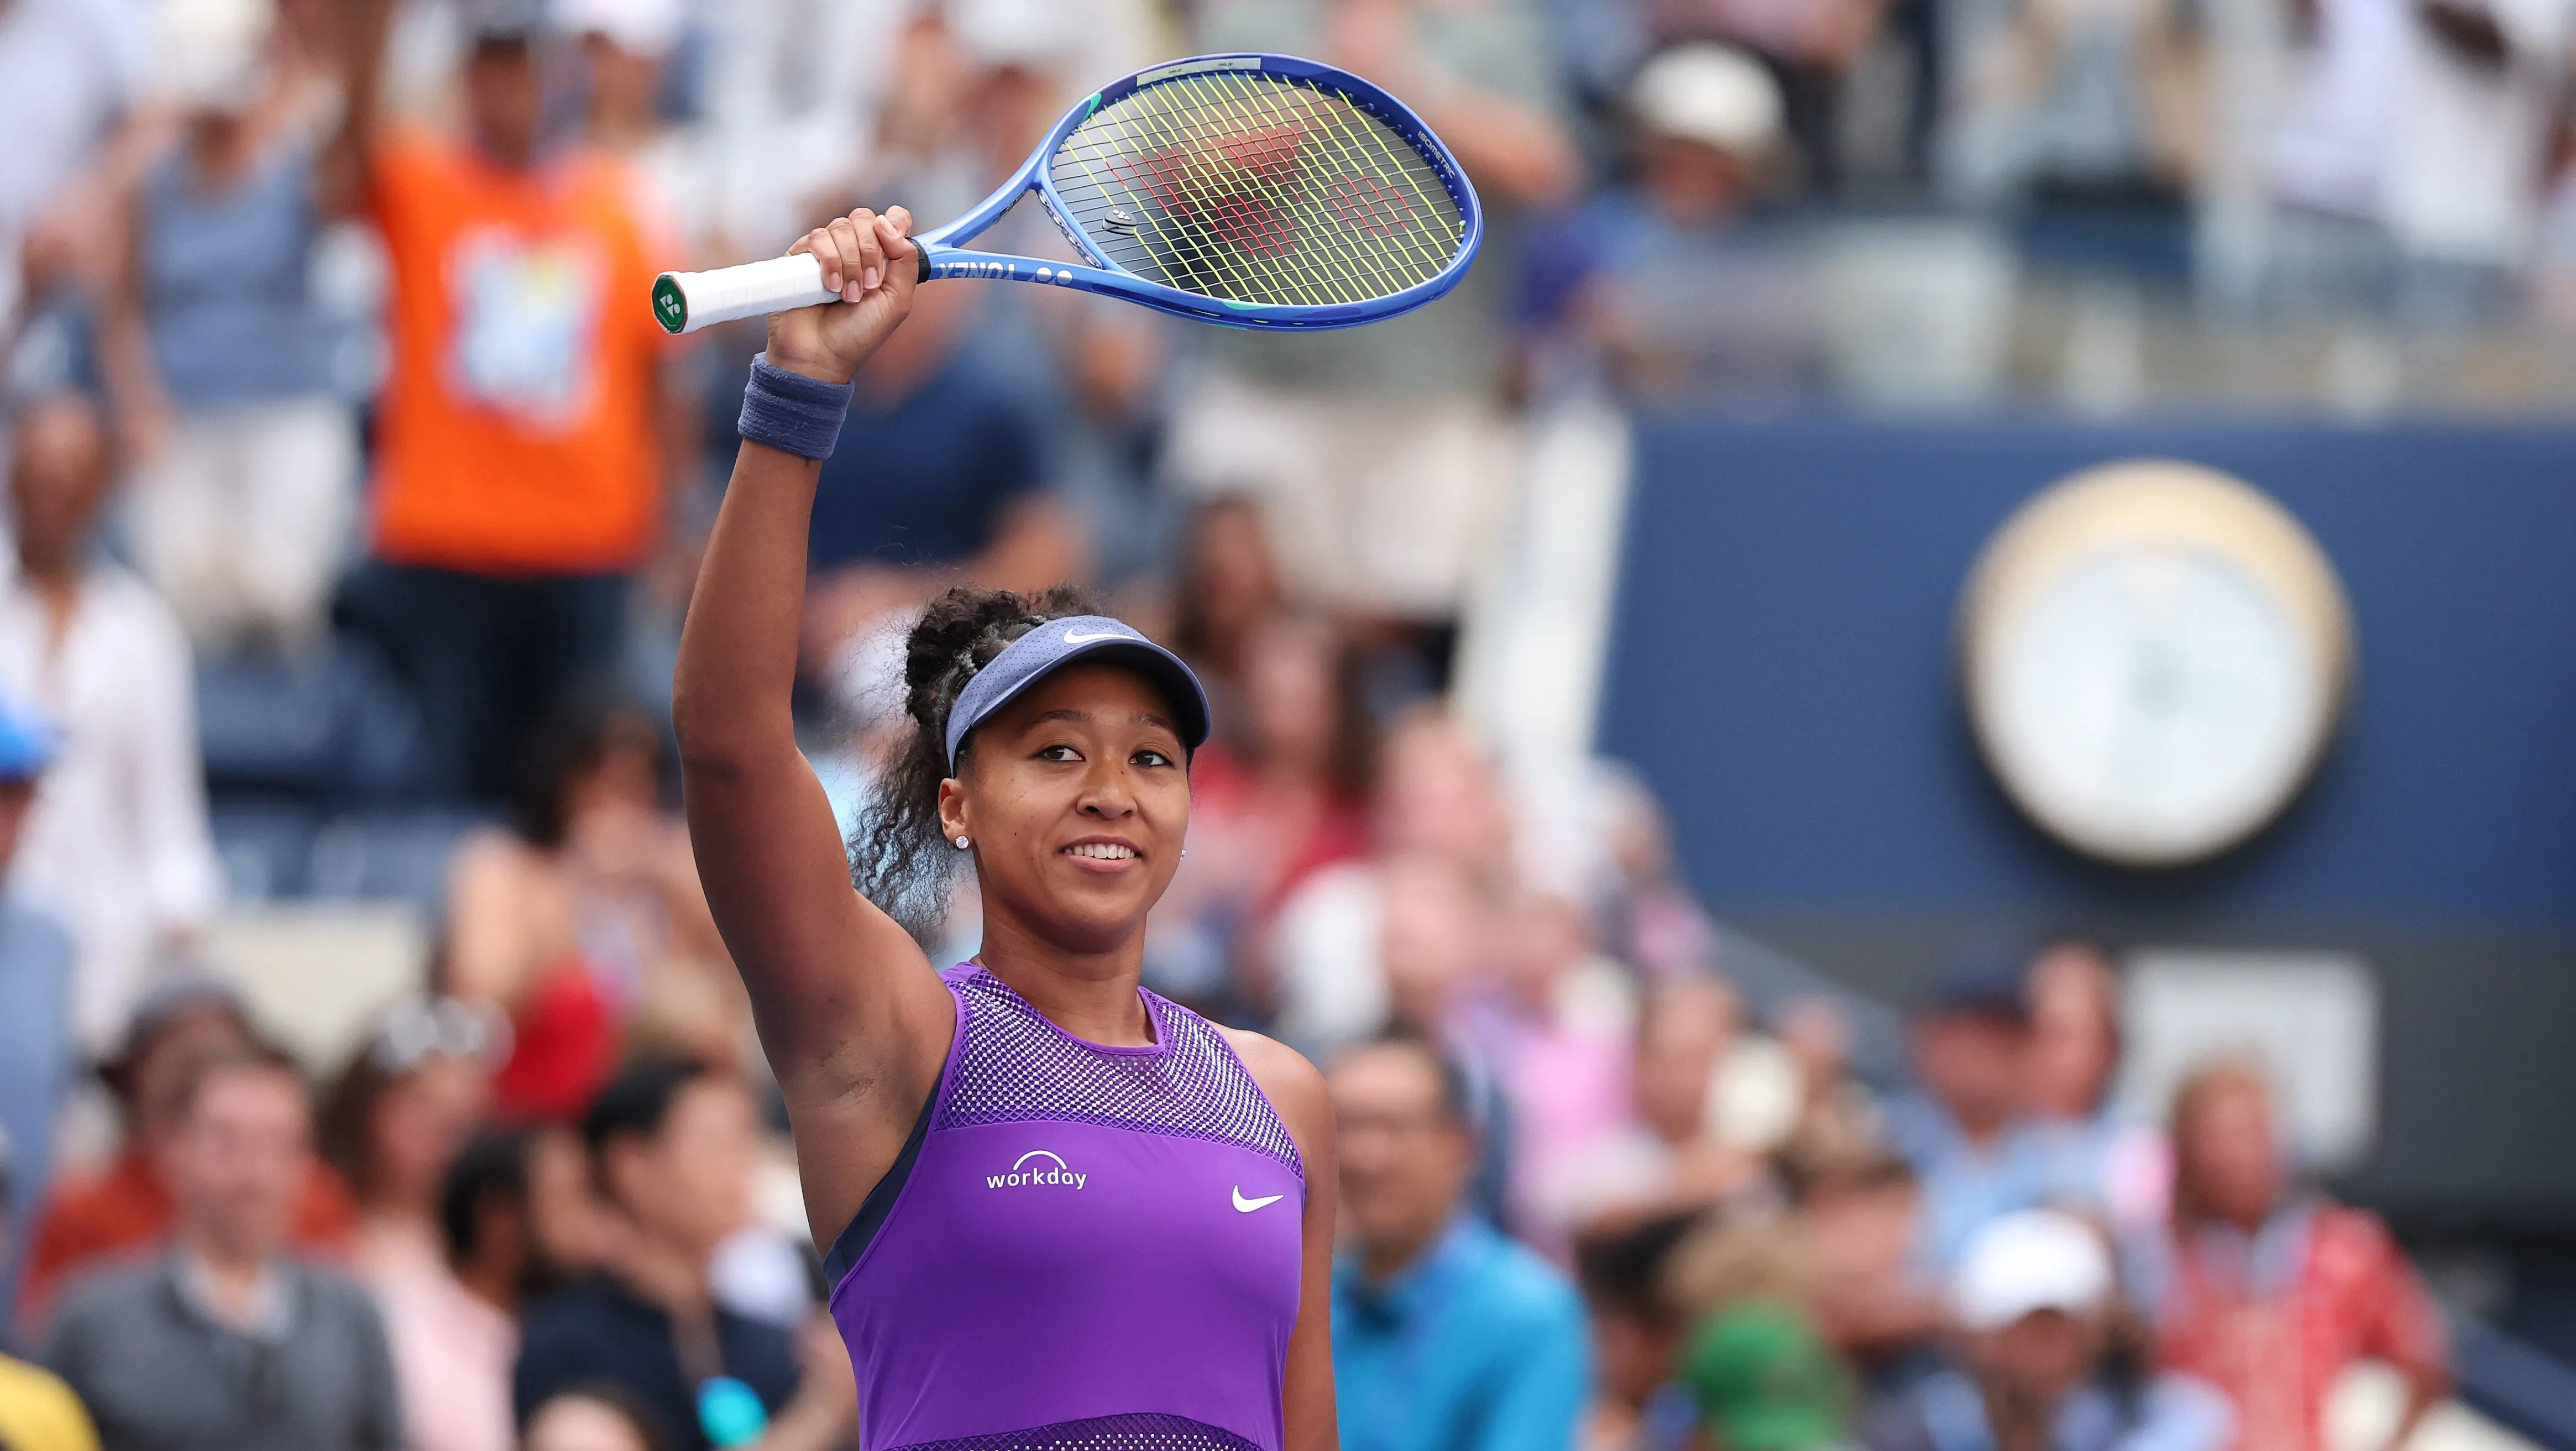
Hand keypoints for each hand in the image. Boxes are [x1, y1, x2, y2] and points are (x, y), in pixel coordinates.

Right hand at [768, 207, 917, 384]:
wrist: (822, 354)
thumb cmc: (859, 333)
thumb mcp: (898, 300)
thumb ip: (905, 260)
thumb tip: (890, 223)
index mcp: (881, 257)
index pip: (892, 219)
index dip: (895, 223)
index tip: (893, 243)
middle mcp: (854, 249)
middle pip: (865, 219)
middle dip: (870, 251)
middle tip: (869, 285)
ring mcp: (827, 251)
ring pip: (841, 227)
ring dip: (850, 263)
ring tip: (848, 295)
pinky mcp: (801, 256)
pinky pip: (817, 238)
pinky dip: (829, 262)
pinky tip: (830, 288)